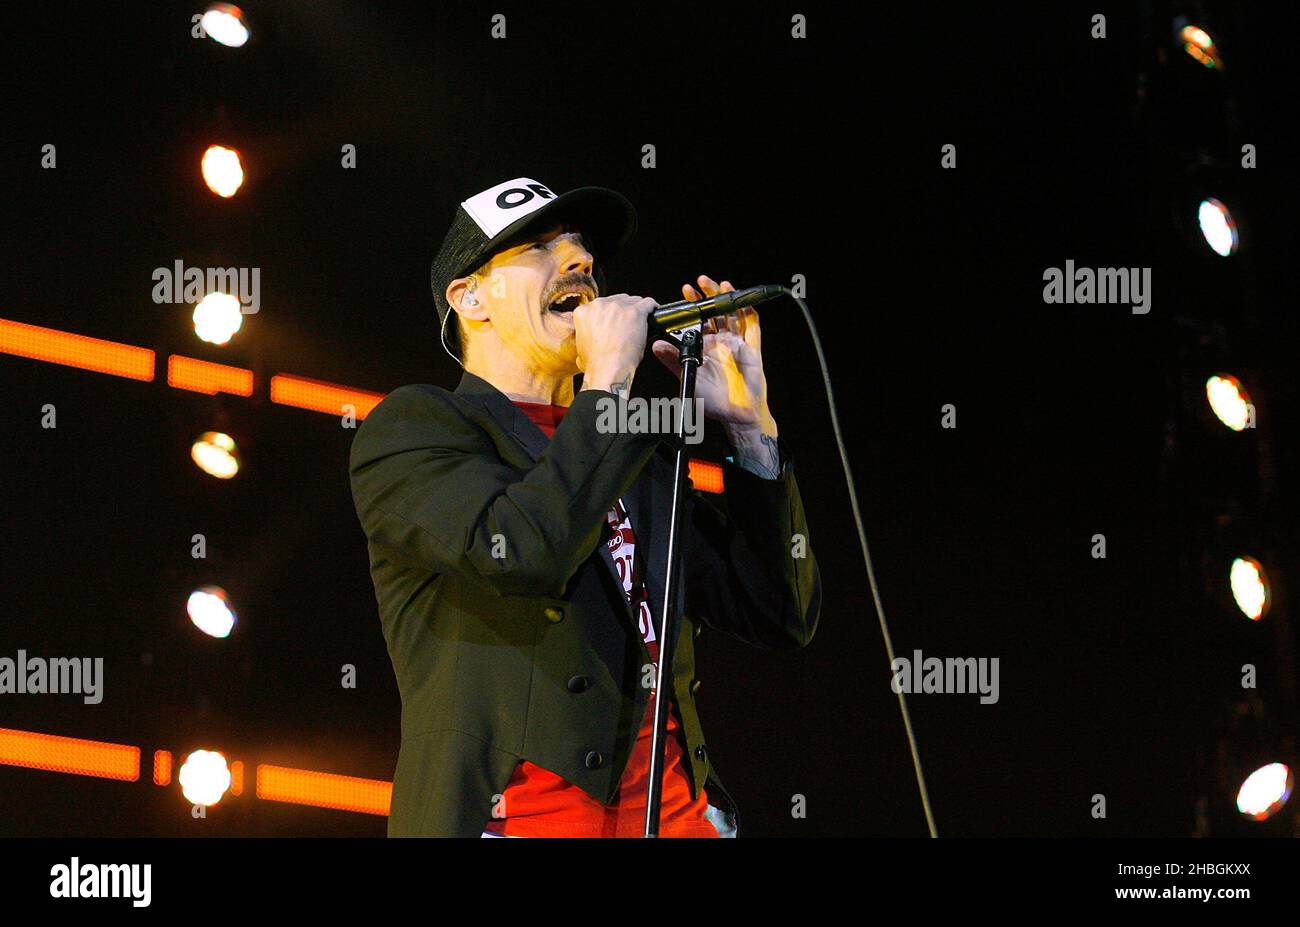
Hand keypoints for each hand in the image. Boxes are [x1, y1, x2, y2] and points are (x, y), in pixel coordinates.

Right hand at [575, 293, 655, 394]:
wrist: (608, 370)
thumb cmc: (596, 365)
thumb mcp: (580, 348)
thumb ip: (585, 337)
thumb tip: (591, 340)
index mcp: (584, 312)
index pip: (602, 304)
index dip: (611, 313)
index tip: (617, 321)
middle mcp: (599, 305)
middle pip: (618, 299)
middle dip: (625, 310)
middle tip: (630, 324)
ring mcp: (618, 307)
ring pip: (634, 300)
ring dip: (638, 309)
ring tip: (643, 322)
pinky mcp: (635, 312)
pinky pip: (648, 303)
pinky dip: (652, 307)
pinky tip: (654, 313)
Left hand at [652, 275, 776, 436]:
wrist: (736, 415)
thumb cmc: (713, 401)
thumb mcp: (688, 378)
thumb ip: (673, 361)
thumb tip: (656, 346)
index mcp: (704, 347)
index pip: (697, 320)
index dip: (693, 305)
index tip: (685, 292)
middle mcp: (720, 342)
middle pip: (715, 312)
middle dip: (709, 295)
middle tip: (701, 282)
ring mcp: (737, 343)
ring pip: (733, 315)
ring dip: (728, 299)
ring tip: (721, 285)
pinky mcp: (752, 349)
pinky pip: (753, 328)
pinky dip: (750, 313)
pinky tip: (744, 302)